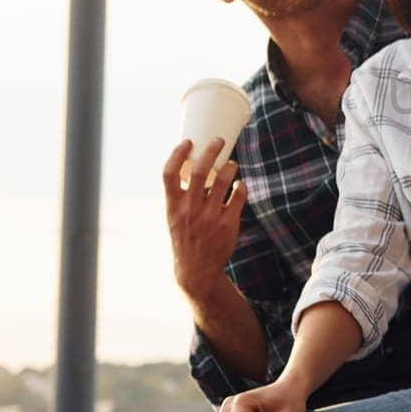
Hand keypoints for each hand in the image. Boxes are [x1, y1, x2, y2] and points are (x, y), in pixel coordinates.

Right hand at [163, 138, 246, 300]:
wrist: (196, 270)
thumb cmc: (185, 239)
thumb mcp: (174, 218)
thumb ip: (181, 196)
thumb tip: (194, 167)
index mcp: (173, 206)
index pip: (169, 174)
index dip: (177, 154)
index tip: (187, 142)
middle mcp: (190, 209)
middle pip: (200, 172)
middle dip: (211, 151)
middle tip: (219, 141)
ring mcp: (210, 217)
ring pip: (224, 181)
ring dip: (230, 167)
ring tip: (232, 163)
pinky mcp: (228, 224)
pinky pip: (238, 196)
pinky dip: (241, 186)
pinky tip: (241, 184)